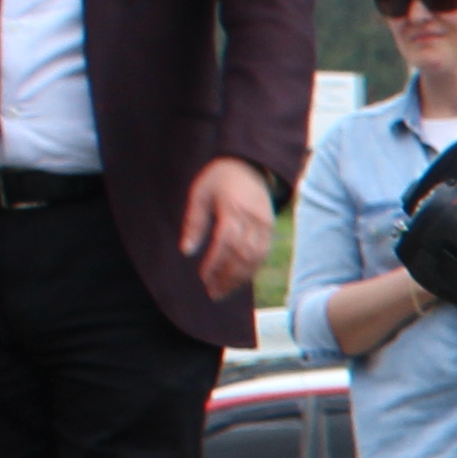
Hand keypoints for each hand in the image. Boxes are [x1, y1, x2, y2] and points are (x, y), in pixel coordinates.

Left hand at [181, 157, 274, 304]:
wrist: (250, 164)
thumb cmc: (219, 178)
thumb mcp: (199, 194)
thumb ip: (194, 222)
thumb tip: (186, 251)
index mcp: (234, 208)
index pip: (226, 242)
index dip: (215, 263)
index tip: (202, 278)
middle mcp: (253, 219)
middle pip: (242, 255)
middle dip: (227, 277)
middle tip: (212, 292)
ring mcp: (265, 225)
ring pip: (255, 258)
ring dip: (239, 278)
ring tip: (223, 291)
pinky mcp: (270, 229)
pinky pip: (262, 255)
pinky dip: (250, 270)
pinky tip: (237, 280)